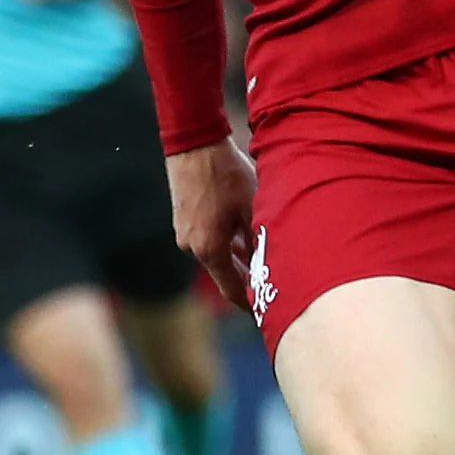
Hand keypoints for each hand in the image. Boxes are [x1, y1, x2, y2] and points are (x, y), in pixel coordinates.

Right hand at [167, 140, 259, 308]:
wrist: (195, 144)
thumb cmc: (227, 174)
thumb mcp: (252, 207)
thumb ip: (259, 241)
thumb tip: (270, 267)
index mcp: (209, 249)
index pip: (233, 291)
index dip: (252, 304)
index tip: (268, 311)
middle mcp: (192, 247)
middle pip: (224, 275)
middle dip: (247, 279)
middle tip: (272, 286)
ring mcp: (184, 234)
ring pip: (216, 256)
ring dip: (237, 258)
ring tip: (261, 257)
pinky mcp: (182, 221)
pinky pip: (207, 242)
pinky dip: (225, 244)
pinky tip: (242, 235)